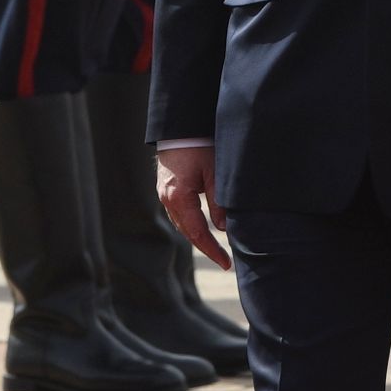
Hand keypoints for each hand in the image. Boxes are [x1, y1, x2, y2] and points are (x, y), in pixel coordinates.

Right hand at [159, 140, 229, 270]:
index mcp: (178, 198)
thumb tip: (224, 229)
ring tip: (216, 249)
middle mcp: (167, 200)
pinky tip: (202, 229)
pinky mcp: (166, 189)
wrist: (178, 127)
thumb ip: (218, 202)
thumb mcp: (214, 173)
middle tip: (225, 261)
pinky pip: (178, 215)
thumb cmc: (198, 146)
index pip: (197, 233)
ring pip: (182, 225)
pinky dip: (191, 225)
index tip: (226, 263)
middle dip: (206, 248)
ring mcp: (164, 195)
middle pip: (188, 233)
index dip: (212, 250)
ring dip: (198, 237)